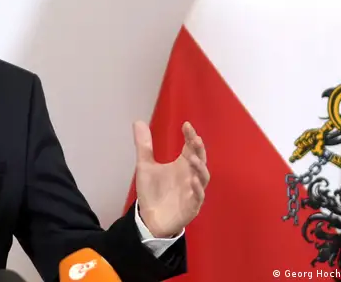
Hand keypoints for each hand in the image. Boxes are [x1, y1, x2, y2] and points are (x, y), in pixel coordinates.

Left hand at [133, 120, 208, 237]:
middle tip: (195, 139)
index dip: (190, 136)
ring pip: (202, 177)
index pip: (190, 147)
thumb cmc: (152, 191)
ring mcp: (193, 191)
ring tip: (192, 158)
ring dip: (199, 167)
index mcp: (182, 165)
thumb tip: (138, 121)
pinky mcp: (191, 206)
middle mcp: (190, 175)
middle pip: (200, 159)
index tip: (186, 125)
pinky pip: (198, 197)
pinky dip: (197, 189)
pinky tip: (192, 181)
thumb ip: (144, 145)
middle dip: (199, 149)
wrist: (150, 218)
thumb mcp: (145, 166)